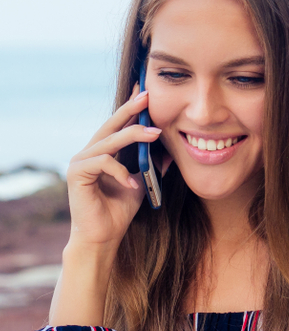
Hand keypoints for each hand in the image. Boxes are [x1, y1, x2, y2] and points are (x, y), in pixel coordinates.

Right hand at [66, 86, 163, 252]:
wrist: (102, 237)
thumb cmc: (118, 212)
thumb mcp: (141, 184)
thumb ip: (150, 166)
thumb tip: (171, 150)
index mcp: (102, 153)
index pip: (117, 126)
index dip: (130, 109)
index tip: (146, 93)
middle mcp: (88, 153)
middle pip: (110, 125)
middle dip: (129, 109)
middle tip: (147, 96)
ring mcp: (80, 162)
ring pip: (109, 141)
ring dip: (133, 135)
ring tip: (154, 134)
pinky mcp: (76, 173)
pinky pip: (103, 162)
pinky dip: (120, 171)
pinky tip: (131, 184)